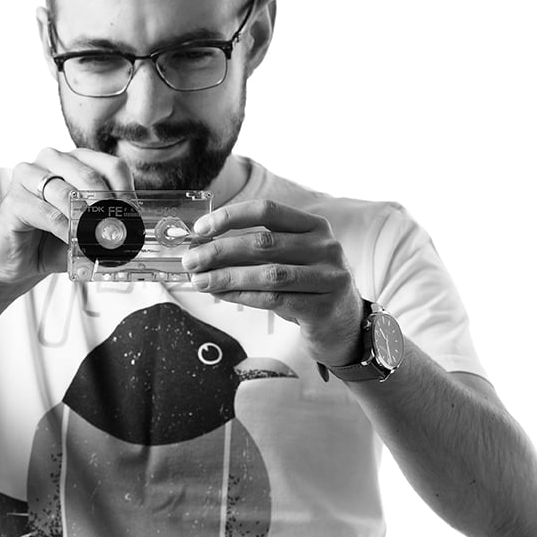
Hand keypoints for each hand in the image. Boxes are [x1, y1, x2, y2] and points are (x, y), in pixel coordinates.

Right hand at [0, 148, 133, 297]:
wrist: (15, 263)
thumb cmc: (52, 241)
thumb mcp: (88, 230)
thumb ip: (108, 223)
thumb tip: (135, 230)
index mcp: (75, 161)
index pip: (111, 165)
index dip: (126, 191)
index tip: (132, 216)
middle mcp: (51, 160)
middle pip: (90, 175)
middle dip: (107, 205)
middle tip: (118, 229)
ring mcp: (28, 176)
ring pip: (67, 193)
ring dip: (86, 221)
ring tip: (97, 240)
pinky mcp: (13, 199)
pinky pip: (48, 213)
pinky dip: (65, 230)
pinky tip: (72, 241)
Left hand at [182, 199, 362, 366]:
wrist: (345, 325)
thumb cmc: (308, 286)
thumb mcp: (292, 258)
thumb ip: (258, 248)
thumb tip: (206, 245)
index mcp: (315, 226)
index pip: (267, 210)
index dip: (231, 216)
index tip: (201, 228)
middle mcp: (326, 247)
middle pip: (263, 243)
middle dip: (220, 251)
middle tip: (191, 260)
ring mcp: (329, 277)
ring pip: (268, 274)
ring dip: (227, 276)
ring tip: (200, 281)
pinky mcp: (323, 307)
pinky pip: (274, 300)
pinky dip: (243, 296)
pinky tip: (223, 294)